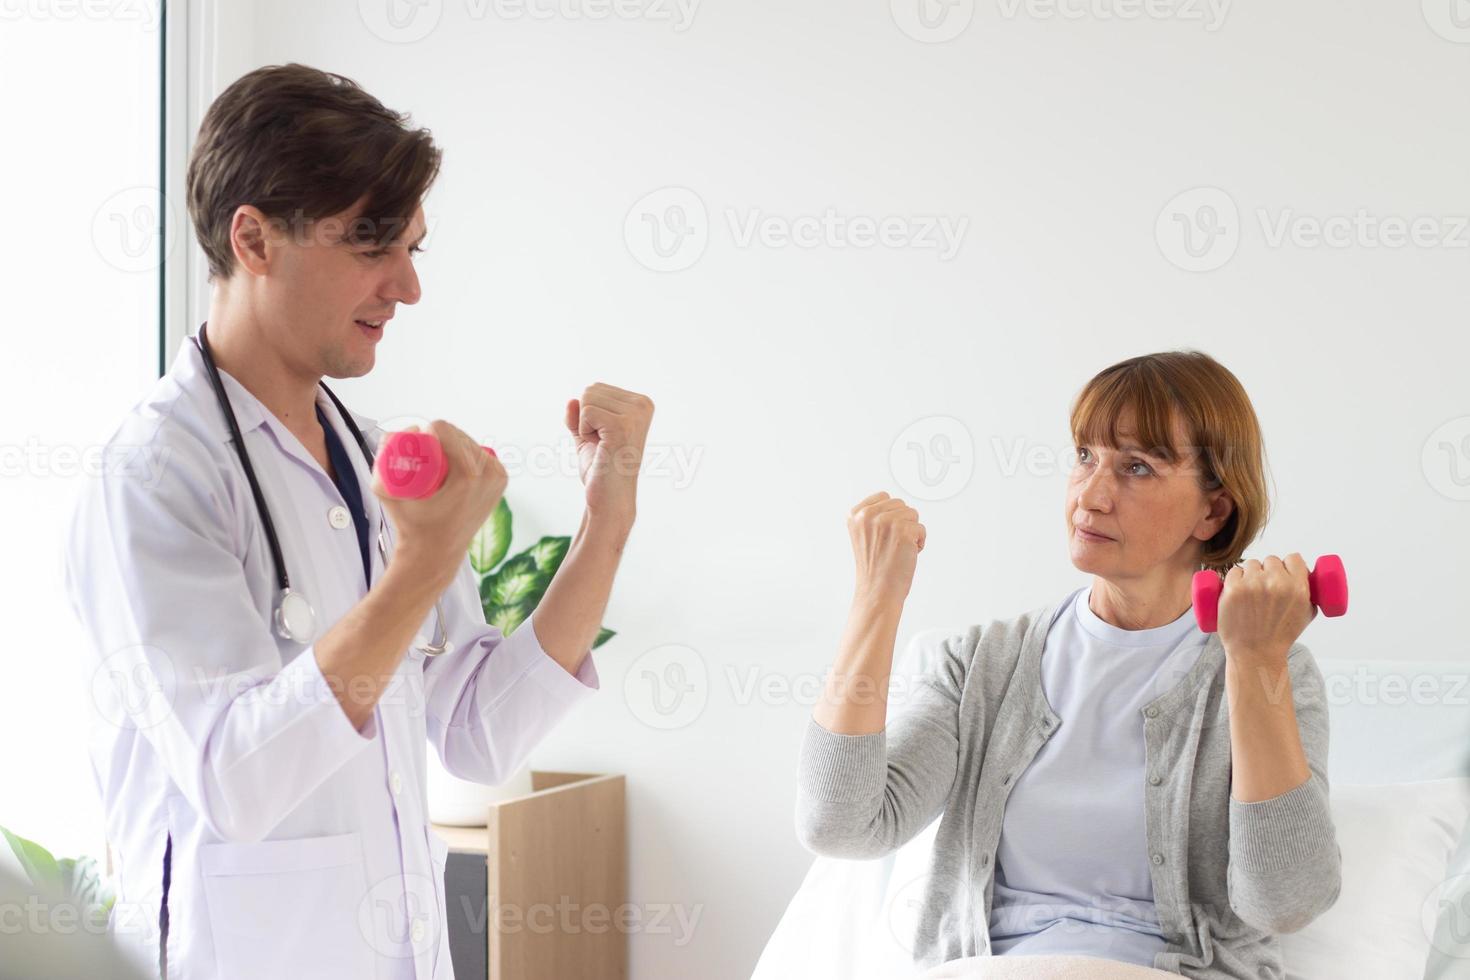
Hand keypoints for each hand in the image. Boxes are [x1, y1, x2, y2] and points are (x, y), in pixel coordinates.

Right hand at [371, 421, 506, 582]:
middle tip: (424, 449)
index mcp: (467, 475)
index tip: (418, 441)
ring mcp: (498, 478)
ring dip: (455, 442)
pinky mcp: (501, 482)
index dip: (430, 429)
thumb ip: (382, 463)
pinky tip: (457, 456)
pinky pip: (483, 454)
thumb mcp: (388, 495)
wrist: (436, 553)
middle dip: (441, 436)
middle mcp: (488, 475)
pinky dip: (470, 451)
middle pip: (460, 435)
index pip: (447, 431)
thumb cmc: (411, 525)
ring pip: (472, 443)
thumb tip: (404, 431)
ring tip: (437, 453)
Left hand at [565, 383, 653, 526]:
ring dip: (585, 426)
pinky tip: (600, 448)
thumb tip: (571, 400)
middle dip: (585, 418)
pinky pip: (586, 411)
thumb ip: (578, 415)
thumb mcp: (586, 434)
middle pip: (591, 390)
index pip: (596, 388)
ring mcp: (635, 415)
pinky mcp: (623, 426)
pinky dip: (584, 431)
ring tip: (602, 446)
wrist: (609, 497)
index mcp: (641, 403)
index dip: (588, 416)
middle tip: (601, 444)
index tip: (604, 438)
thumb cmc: (600, 468)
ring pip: (587, 399)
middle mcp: (643, 405)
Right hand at [848, 492, 925, 604]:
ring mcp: (886, 521)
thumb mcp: (863, 535)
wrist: (877, 591)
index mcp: (855, 514)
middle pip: (900, 504)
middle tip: (890, 545)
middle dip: (901, 524)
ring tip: (897, 549)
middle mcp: (868, 515)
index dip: (890, 516)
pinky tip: (906, 554)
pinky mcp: (903, 530)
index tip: (883, 536)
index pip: (884, 497)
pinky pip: (921, 528)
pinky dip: (919, 542)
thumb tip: (895, 504)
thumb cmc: (874, 568)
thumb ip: (873, 516)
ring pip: (913, 515)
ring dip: (911, 532)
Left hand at [1216, 553, 1315, 664]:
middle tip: (1265, 586)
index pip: (1294, 559)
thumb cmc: (1280, 636)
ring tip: (1250, 592)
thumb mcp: (1306, 615)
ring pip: (1251, 564)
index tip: (1283, 572)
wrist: (1255, 653)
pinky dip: (1234, 578)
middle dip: (1268, 571)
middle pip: (1271, 560)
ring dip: (1250, 573)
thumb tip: (1307, 575)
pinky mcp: (1232, 589)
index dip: (1288, 564)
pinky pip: (1233, 572)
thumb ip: (1308, 593)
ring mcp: (1252, 585)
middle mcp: (1276, 584)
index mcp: (1298, 588)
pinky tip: (1236, 590)